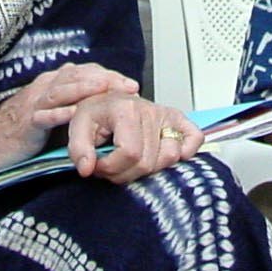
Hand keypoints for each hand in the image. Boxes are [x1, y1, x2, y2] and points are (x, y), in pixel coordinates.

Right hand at [0, 62, 139, 172]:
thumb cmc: (21, 131)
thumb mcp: (52, 114)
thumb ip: (73, 107)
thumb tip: (104, 110)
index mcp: (52, 83)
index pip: (85, 72)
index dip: (109, 76)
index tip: (130, 84)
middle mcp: (44, 86)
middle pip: (78, 76)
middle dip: (106, 79)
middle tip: (129, 86)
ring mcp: (34, 103)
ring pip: (62, 89)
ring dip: (85, 87)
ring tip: (106, 88)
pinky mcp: (25, 122)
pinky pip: (43, 115)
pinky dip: (59, 113)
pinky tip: (75, 114)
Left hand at [66, 91, 204, 184]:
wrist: (106, 97)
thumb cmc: (95, 111)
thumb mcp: (77, 126)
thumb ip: (78, 148)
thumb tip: (87, 168)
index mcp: (126, 110)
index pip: (130, 153)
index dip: (111, 168)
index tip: (98, 166)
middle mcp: (150, 111)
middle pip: (147, 161)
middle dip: (124, 173)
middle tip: (110, 167)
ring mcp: (165, 116)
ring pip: (169, 157)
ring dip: (147, 169)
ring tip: (128, 162)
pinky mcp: (177, 120)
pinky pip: (194, 137)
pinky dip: (186, 151)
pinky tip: (165, 156)